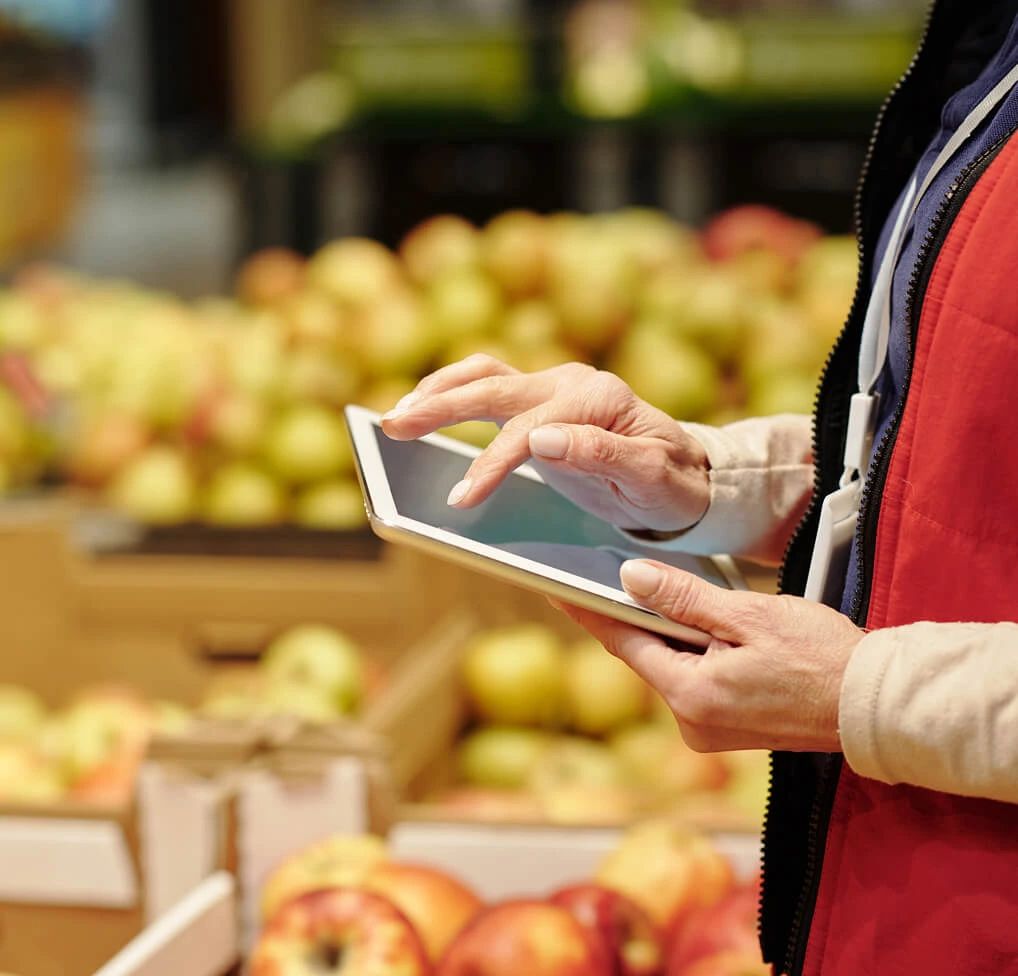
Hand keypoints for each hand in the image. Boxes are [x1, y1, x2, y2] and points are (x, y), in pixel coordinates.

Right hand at [380, 355, 710, 532]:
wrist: (686, 472)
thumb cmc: (672, 482)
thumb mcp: (652, 478)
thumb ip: (603, 455)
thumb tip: (542, 438)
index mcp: (597, 399)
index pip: (530, 430)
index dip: (492, 463)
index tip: (462, 498)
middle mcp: (570, 384)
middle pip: (494, 388)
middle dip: (440, 408)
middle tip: (393, 427)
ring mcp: (553, 390)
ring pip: (485, 376)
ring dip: (438, 391)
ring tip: (397, 415)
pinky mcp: (539, 404)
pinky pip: (488, 389)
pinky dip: (452, 394)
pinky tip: (423, 409)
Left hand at [554, 559, 864, 752]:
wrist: (874, 704)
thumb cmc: (820, 656)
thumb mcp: (748, 616)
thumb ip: (684, 599)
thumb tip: (629, 578)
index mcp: (692, 695)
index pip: (624, 643)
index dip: (588, 612)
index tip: (556, 588)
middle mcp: (692, 723)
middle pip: (646, 657)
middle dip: (635, 617)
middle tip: (614, 575)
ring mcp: (709, 732)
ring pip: (670, 669)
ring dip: (669, 635)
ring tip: (673, 597)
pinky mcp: (726, 731)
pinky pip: (692, 683)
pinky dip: (691, 655)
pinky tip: (705, 631)